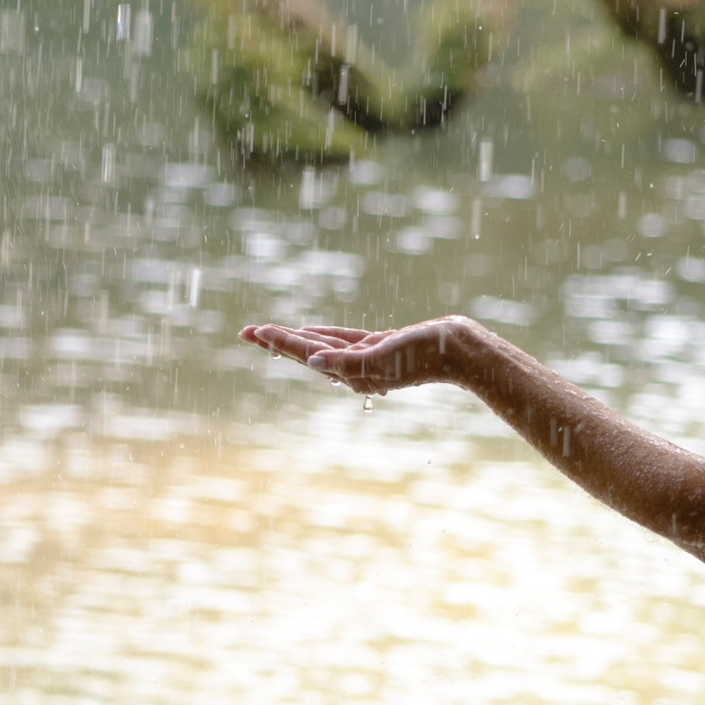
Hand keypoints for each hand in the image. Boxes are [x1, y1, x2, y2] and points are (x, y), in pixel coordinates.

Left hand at [238, 317, 480, 396]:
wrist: (459, 351)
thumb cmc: (422, 355)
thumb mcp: (383, 358)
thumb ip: (348, 361)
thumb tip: (315, 362)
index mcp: (352, 372)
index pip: (307, 353)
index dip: (280, 342)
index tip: (254, 331)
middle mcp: (354, 369)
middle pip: (306, 352)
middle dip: (276, 342)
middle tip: (245, 332)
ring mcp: (366, 358)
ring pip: (322, 346)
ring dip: (295, 338)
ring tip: (268, 333)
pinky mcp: (380, 347)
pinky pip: (344, 341)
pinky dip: (325, 336)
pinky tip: (311, 332)